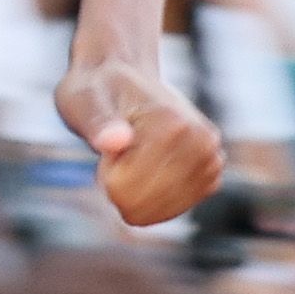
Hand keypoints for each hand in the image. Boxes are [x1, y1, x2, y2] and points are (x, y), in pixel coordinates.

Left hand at [60, 55, 223, 230]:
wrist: (121, 80)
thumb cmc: (97, 92)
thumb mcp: (84, 101)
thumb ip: (99, 123)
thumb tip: (115, 141)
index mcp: (175, 125)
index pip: (126, 191)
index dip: (106, 174)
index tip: (111, 142)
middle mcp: (202, 142)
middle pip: (143, 205)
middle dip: (121, 186)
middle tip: (122, 150)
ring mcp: (211, 160)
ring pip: (158, 212)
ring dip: (136, 193)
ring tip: (134, 156)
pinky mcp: (210, 175)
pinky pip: (172, 212)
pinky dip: (150, 201)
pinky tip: (145, 173)